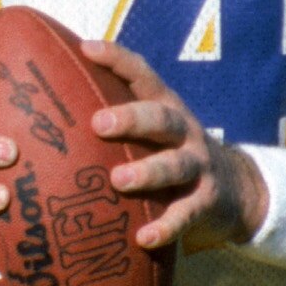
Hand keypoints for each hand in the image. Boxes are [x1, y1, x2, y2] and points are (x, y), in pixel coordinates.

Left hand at [74, 40, 269, 256]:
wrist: (236, 189)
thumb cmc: (173, 153)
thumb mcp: (155, 130)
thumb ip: (119, 117)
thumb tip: (49, 107)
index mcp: (166, 107)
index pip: (142, 75)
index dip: (117, 59)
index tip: (86, 48)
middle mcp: (184, 131)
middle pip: (161, 117)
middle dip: (132, 118)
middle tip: (99, 123)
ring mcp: (198, 166)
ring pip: (175, 165)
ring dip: (147, 171)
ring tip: (119, 180)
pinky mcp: (206, 201)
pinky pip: (186, 213)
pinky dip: (166, 225)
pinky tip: (144, 237)